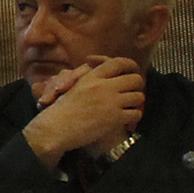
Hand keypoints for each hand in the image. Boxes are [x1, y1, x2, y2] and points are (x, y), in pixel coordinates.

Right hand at [24, 56, 145, 167]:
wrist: (55, 129)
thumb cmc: (59, 110)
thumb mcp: (72, 86)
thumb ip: (88, 77)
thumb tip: (98, 69)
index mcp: (91, 77)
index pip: (118, 63)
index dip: (130, 65)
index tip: (131, 70)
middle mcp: (103, 86)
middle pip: (135, 79)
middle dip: (137, 86)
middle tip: (133, 91)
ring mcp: (110, 102)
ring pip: (139, 96)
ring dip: (136, 102)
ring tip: (129, 106)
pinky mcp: (114, 117)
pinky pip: (136, 113)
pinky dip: (133, 117)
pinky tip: (126, 119)